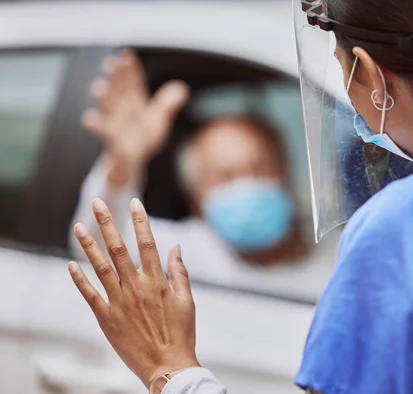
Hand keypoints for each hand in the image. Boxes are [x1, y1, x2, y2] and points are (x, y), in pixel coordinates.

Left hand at [68, 198, 199, 386]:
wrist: (167, 365)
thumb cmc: (181, 332)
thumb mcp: (187, 300)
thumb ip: (180, 271)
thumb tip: (175, 246)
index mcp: (157, 281)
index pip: (147, 243)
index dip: (140, 221)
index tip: (135, 202)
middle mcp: (136, 287)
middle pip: (118, 248)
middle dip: (107, 223)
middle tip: (97, 203)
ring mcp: (119, 302)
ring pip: (100, 267)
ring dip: (88, 245)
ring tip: (78, 226)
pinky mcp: (107, 318)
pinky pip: (89, 294)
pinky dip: (79, 279)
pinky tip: (70, 264)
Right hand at [82, 50, 189, 186]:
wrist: (128, 160)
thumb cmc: (141, 135)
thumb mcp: (157, 118)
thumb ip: (167, 104)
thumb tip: (181, 88)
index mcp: (132, 102)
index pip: (131, 82)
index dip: (129, 68)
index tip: (127, 54)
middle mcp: (120, 110)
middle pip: (117, 90)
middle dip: (113, 77)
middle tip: (110, 64)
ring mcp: (113, 126)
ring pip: (106, 108)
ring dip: (103, 99)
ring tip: (99, 88)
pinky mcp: (112, 143)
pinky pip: (104, 135)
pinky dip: (97, 127)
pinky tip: (90, 119)